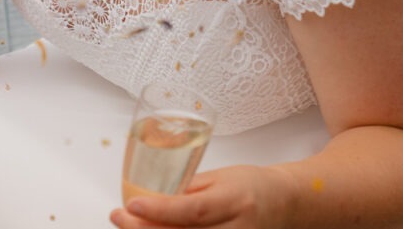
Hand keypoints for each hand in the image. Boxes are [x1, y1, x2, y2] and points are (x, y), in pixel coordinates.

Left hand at [110, 166, 290, 228]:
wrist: (283, 204)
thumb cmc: (249, 186)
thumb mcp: (219, 179)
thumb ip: (187, 191)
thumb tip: (148, 196)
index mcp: (234, 200)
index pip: (193, 210)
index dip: (160, 210)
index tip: (131, 204)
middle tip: (118, 216)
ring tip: (129, 226)